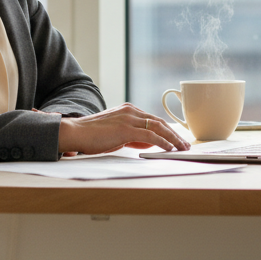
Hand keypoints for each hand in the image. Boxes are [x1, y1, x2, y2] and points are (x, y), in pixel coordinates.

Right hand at [57, 104, 190, 155]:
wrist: (75, 132)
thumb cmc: (91, 135)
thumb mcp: (115, 134)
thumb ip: (131, 136)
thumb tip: (146, 143)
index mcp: (128, 110)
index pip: (152, 119)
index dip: (167, 129)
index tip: (176, 139)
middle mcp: (130, 111)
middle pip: (159, 122)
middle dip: (174, 134)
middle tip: (185, 144)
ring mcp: (129, 119)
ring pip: (158, 127)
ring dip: (173, 139)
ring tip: (182, 148)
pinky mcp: (126, 129)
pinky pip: (151, 136)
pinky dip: (163, 142)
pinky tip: (169, 149)